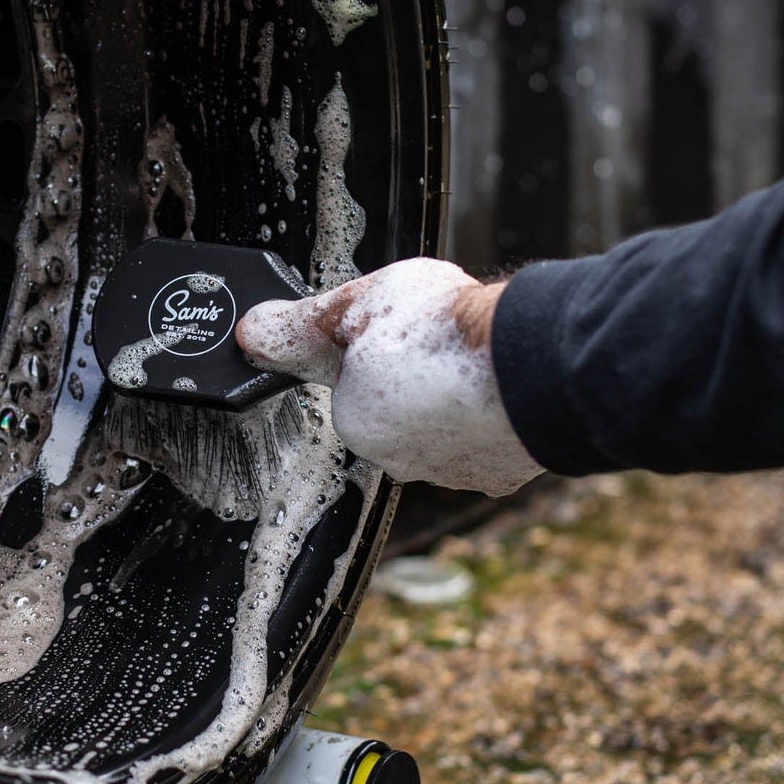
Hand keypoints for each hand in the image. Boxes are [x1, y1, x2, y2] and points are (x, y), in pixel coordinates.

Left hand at [235, 258, 543, 495]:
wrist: (532, 362)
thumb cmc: (444, 333)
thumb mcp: (355, 306)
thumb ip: (299, 325)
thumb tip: (251, 332)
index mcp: (355, 423)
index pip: (351, 386)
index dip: (373, 348)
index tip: (397, 330)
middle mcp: (397, 462)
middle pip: (394, 412)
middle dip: (409, 380)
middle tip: (435, 343)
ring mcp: (450, 474)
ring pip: (439, 429)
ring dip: (449, 401)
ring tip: (469, 360)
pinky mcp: (496, 477)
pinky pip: (482, 443)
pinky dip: (486, 419)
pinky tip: (496, 388)